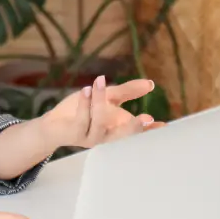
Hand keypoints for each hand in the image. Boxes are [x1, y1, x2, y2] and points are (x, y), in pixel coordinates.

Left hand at [36, 75, 165, 151]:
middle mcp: (106, 137)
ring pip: (99, 123)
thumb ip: (128, 91)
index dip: (150, 131)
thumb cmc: (84, 110)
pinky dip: (84, 104)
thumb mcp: (109, 97)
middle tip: (147, 119)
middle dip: (134, 128)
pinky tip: (87, 89)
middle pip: (122, 137)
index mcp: (117, 129)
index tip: (164, 126)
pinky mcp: (74, 134)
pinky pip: (81, 120)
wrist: (55, 123)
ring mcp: (90, 137)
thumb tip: (150, 84)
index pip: (137, 132)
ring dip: (100, 101)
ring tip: (100, 81)